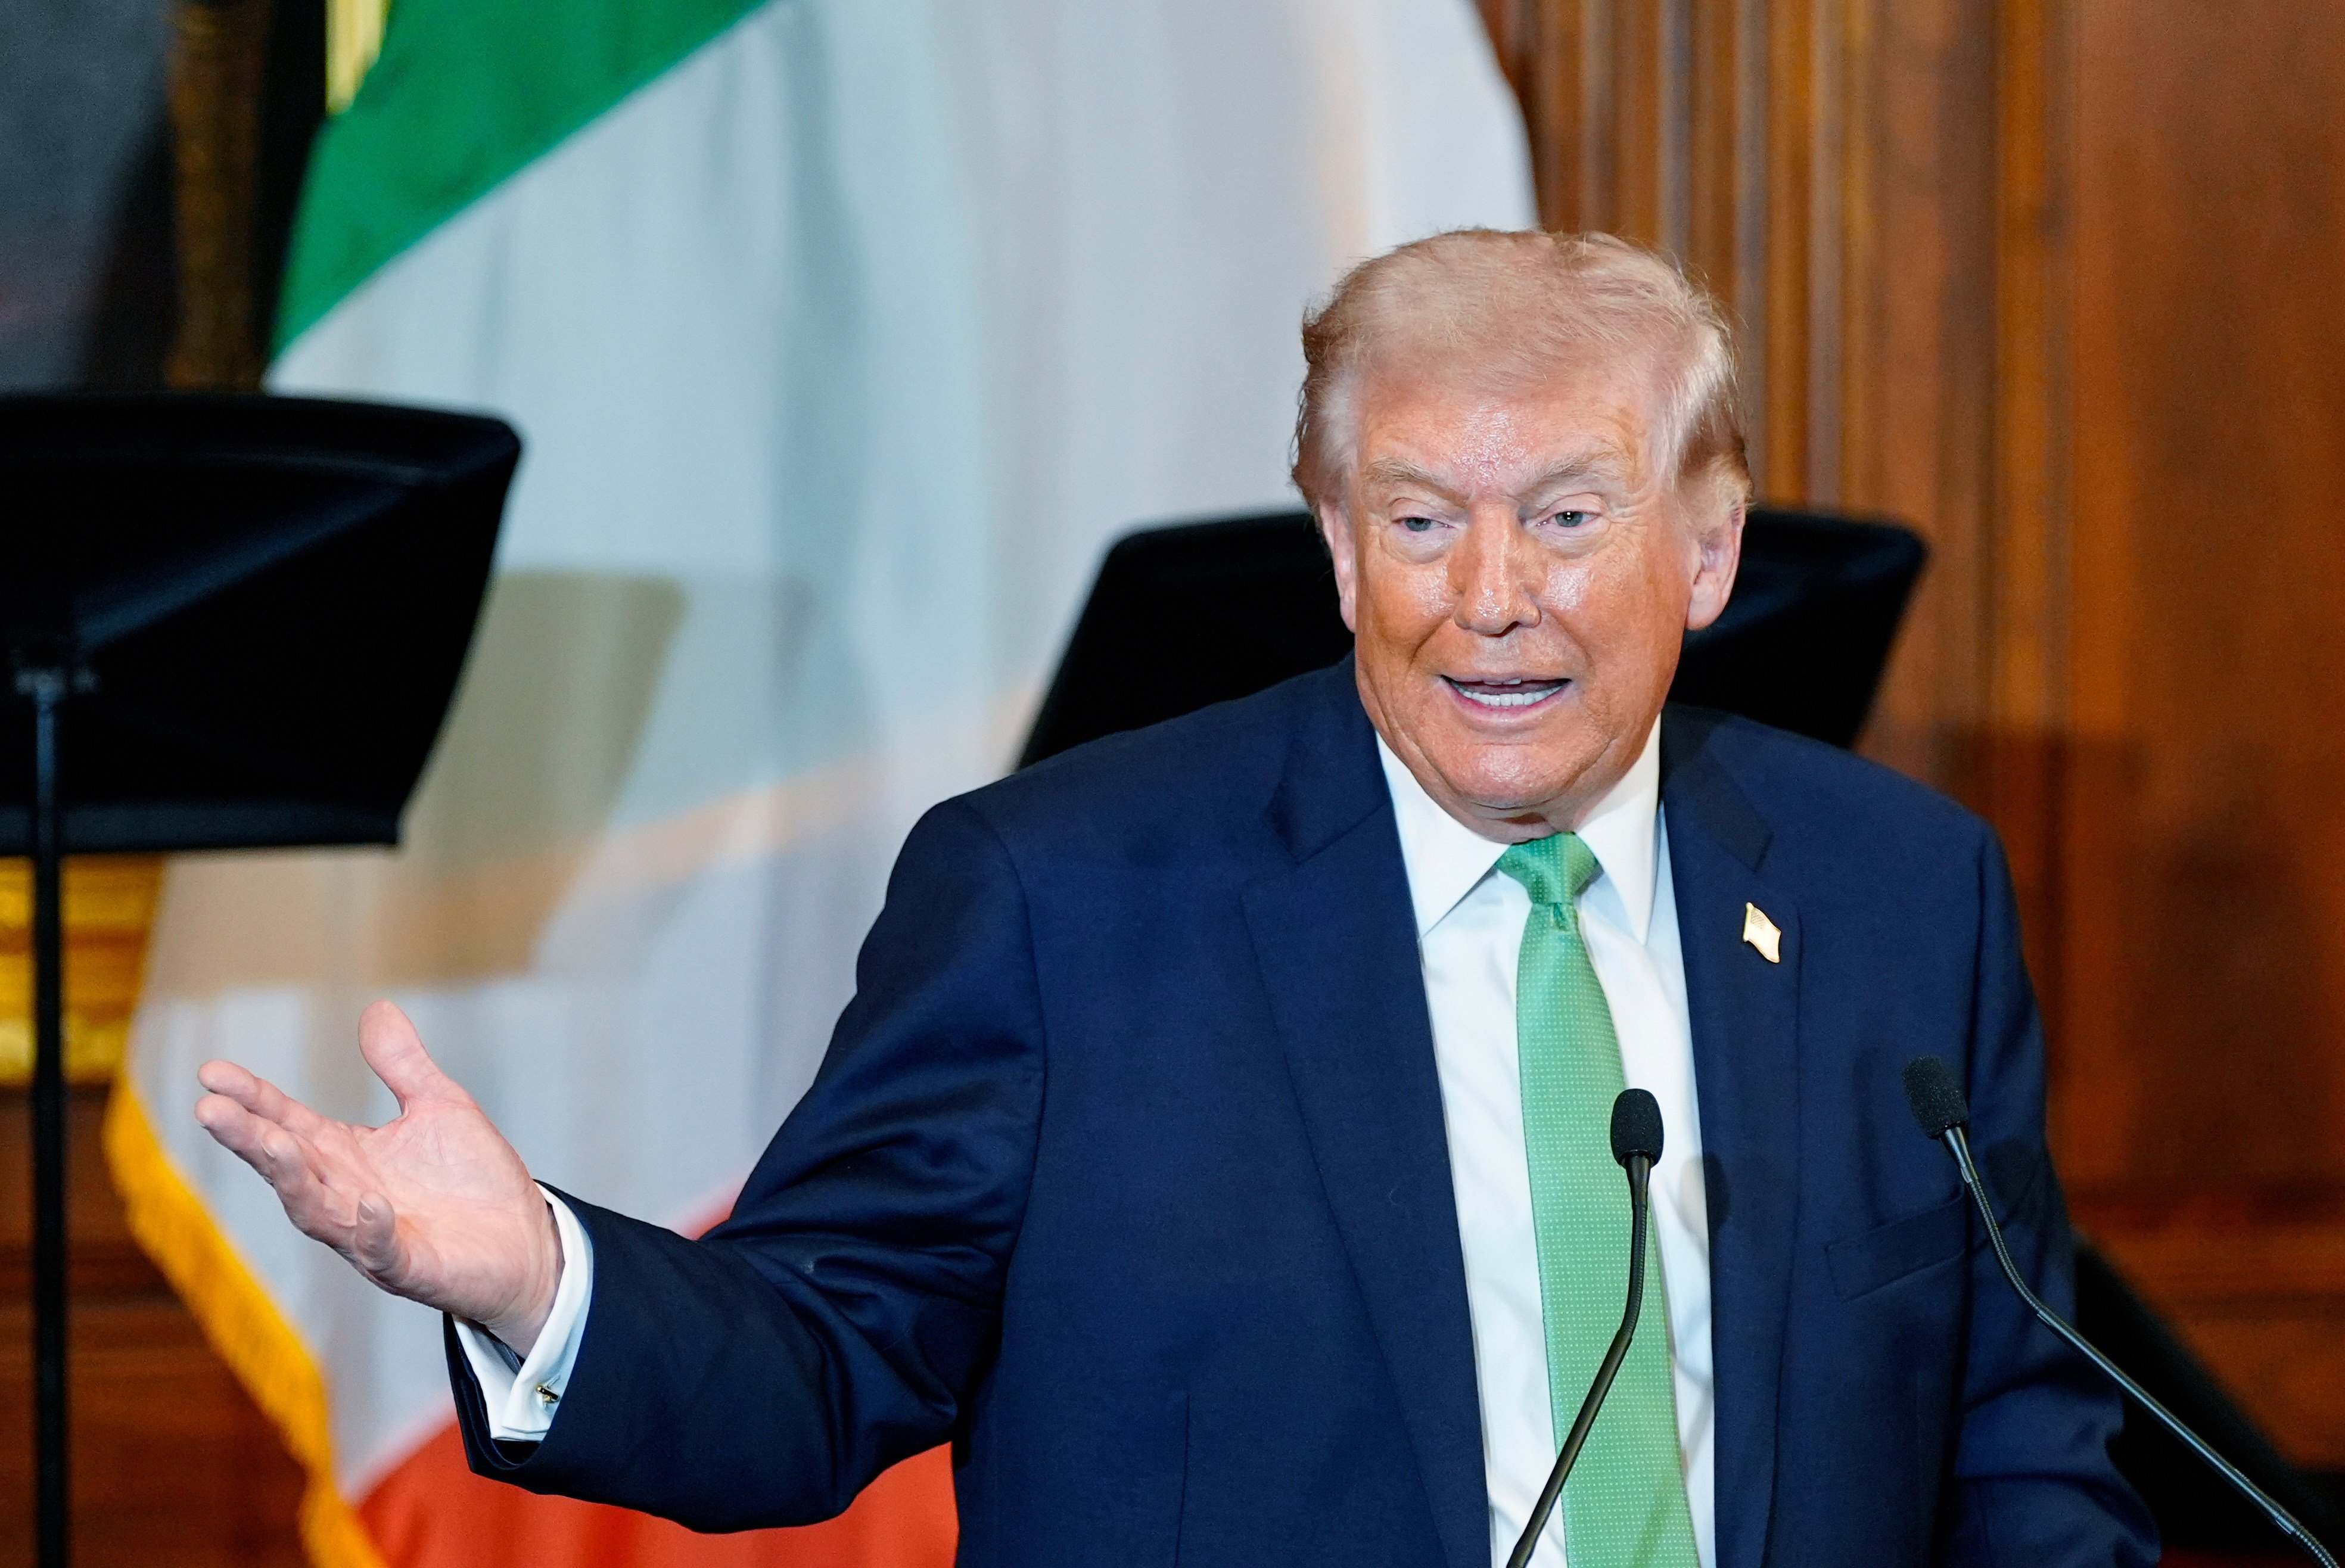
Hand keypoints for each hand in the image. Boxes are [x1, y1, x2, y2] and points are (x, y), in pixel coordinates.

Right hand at [193, 1000, 563, 1353]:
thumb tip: (376, 1008)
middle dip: (250, 1139)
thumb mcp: (438, 1106)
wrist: (526, 1241)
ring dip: (293, 1180)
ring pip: (318, 1211)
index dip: (251, 1099)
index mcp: (346, 1156)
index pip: (287, 1124)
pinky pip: (383, 1253)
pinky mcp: (411, 1267)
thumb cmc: (473, 1179)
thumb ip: (402, 1065)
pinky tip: (372, 1204)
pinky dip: (373, 1231)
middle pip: (287, 1165)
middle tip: (210, 1109)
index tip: (210, 1072)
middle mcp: (346, 1196)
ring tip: (273, 1143)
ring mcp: (373, 1237)